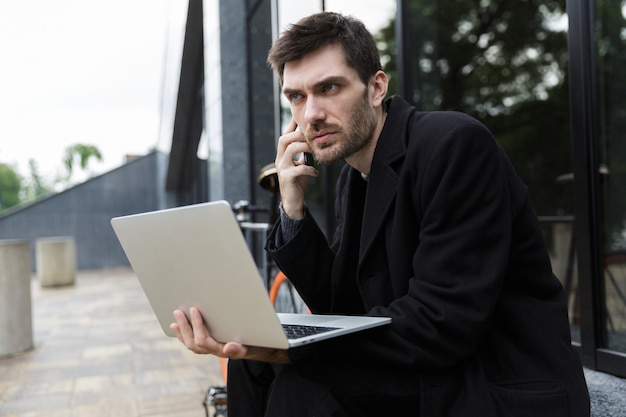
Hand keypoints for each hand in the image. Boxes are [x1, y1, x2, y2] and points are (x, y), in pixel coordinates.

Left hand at [170, 307, 289, 363]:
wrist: (259, 348)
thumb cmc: (255, 344)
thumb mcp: (251, 346)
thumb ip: (239, 348)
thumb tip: (228, 348)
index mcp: (222, 350)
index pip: (204, 341)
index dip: (197, 326)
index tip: (194, 310)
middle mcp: (214, 351)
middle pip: (194, 344)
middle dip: (185, 327)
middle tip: (179, 312)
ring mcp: (211, 349)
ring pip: (191, 344)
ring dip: (182, 332)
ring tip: (175, 320)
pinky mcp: (210, 345)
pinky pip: (193, 343)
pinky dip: (184, 335)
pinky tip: (178, 327)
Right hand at [275, 118, 317, 218]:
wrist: (293, 201)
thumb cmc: (297, 182)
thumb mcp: (299, 164)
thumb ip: (302, 154)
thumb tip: (311, 141)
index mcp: (282, 155)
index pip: (285, 135)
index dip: (291, 125)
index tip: (300, 117)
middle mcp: (280, 159)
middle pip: (284, 138)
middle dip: (299, 135)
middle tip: (311, 138)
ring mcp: (282, 168)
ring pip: (291, 149)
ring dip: (305, 148)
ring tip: (314, 152)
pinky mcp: (287, 178)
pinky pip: (299, 168)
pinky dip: (310, 169)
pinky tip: (316, 173)